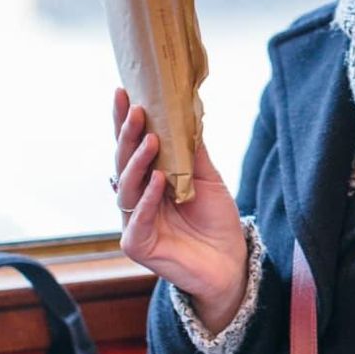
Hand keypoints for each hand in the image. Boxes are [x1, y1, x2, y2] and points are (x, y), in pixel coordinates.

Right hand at [112, 88, 247, 326]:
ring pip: (127, 187)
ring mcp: (133, 221)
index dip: (126, 121)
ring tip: (151, 139)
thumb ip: (193, 151)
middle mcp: (136, 198)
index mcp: (149, 179)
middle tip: (137, 109)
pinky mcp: (137, 244)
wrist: (230, 261)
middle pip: (124, 161)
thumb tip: (187, 112)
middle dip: (128, 134)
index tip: (125, 92)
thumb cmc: (216, 219)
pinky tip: (157, 179)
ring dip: (138, 161)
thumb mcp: (208, 178)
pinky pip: (138, 219)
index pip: (133, 146)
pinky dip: (147, 199)